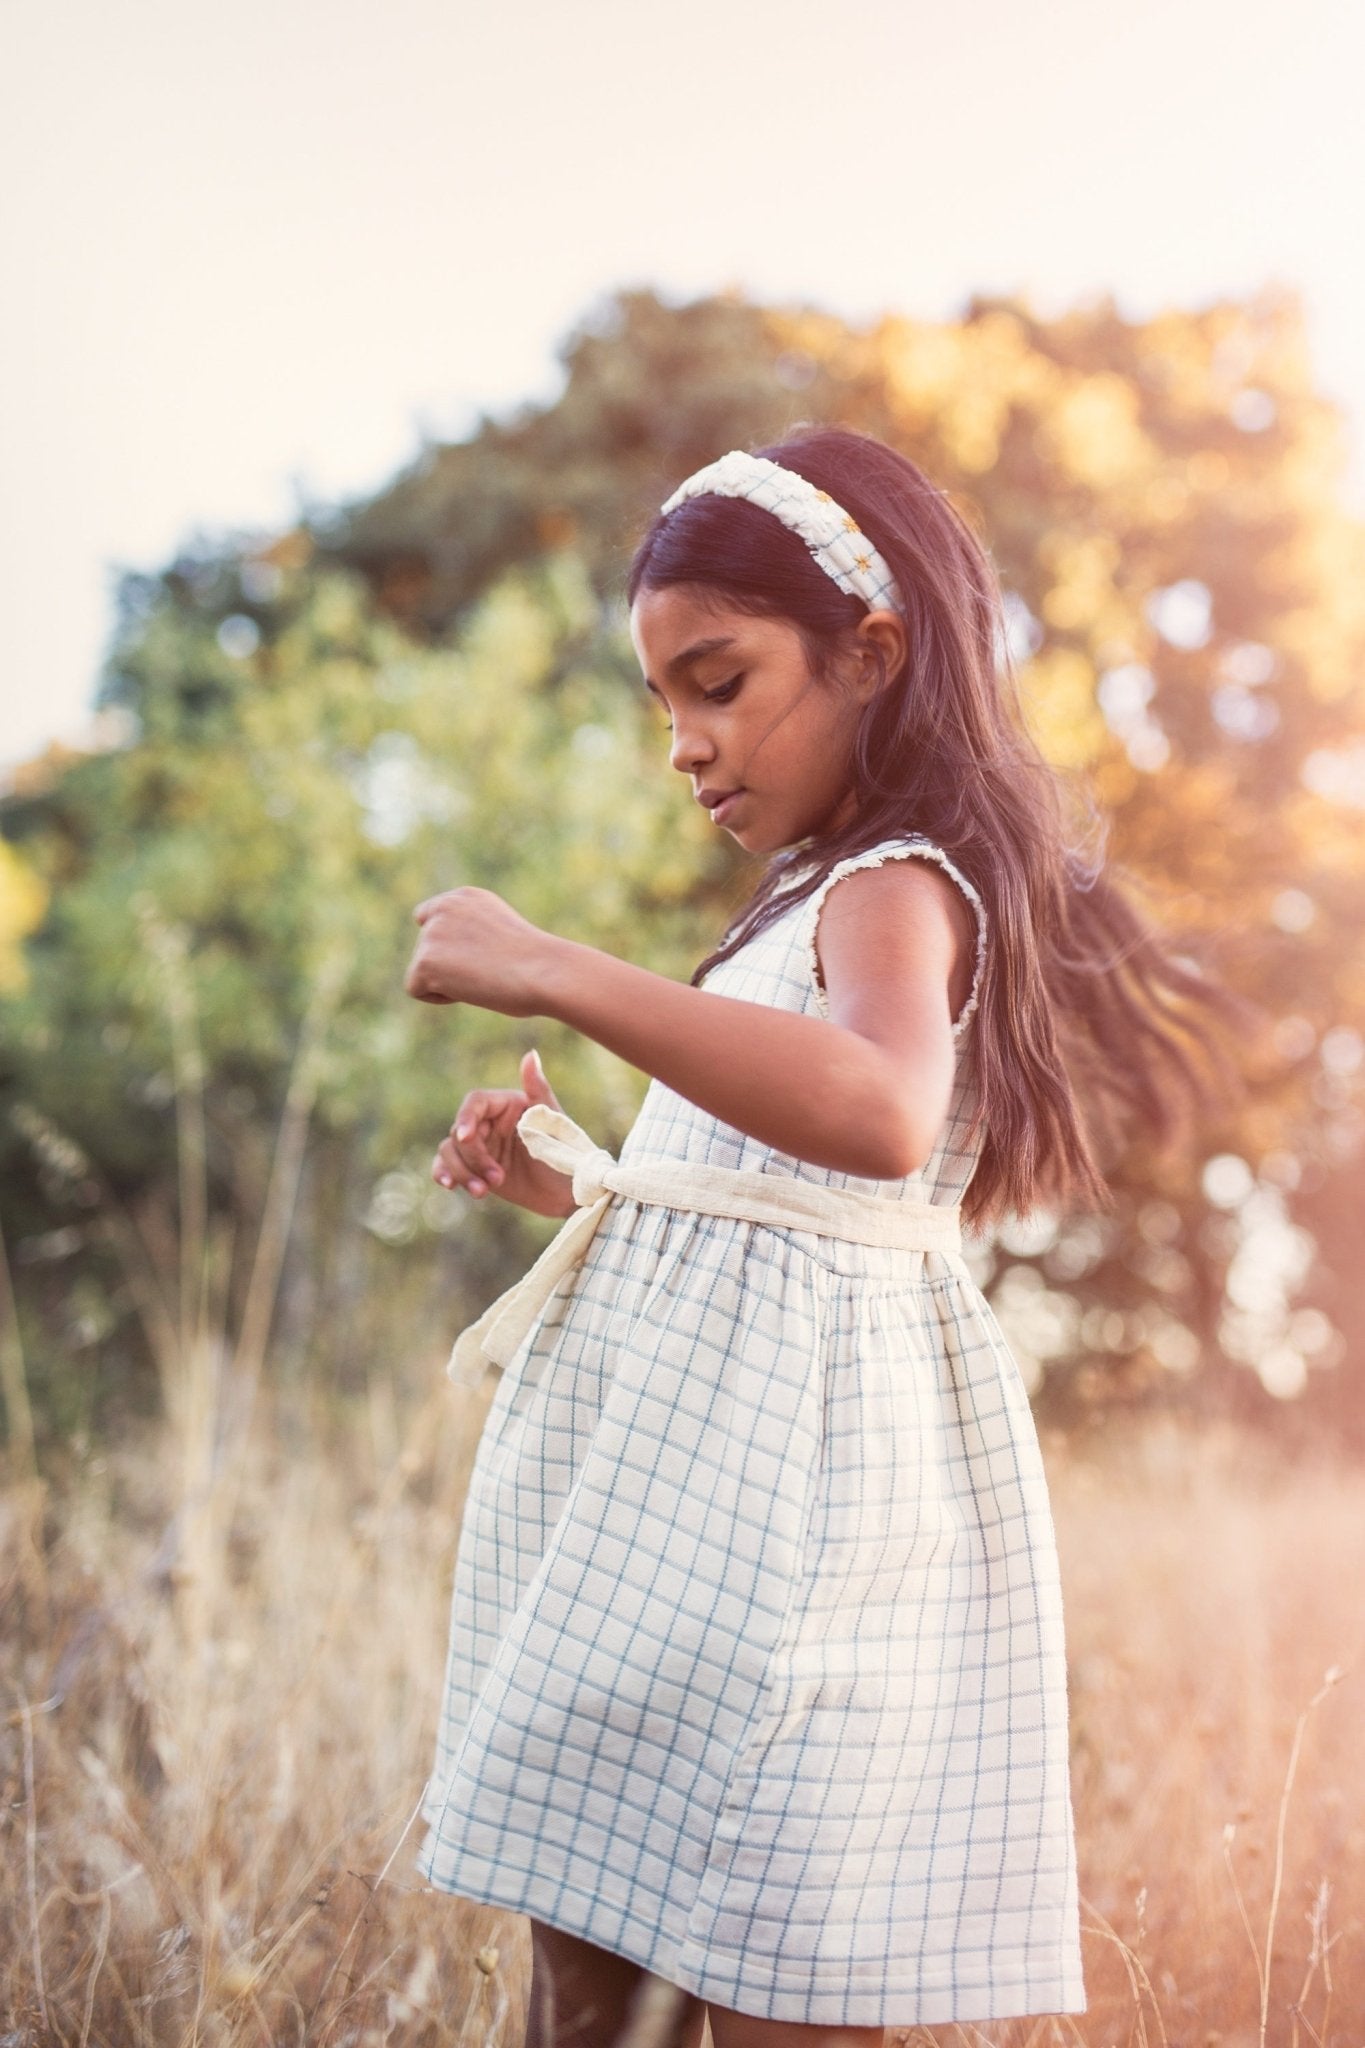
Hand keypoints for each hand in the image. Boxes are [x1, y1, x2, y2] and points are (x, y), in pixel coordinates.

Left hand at [404, 887, 559, 1015]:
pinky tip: (470, 989)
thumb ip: (471, 934)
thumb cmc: (535, 963)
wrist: (542, 971)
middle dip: (448, 967)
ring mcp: (431, 934)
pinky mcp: (424, 961)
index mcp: (464, 896)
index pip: (427, 916)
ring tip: (483, 978)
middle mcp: (444, 908)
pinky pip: (415, 988)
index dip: (441, 944)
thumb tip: (453, 959)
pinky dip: (439, 997)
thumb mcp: (501, 935)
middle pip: (425, 950)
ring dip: (448, 982)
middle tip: (487, 971)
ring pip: (422, 970)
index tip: (464, 958)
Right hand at [432, 1051, 575, 1216]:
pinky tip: (449, 1185)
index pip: (475, 1103)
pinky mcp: (475, 1169)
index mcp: (507, 1105)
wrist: (571, 1192)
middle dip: (473, 1157)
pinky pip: (448, 1167)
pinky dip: (444, 1173)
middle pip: (460, 1131)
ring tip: (482, 1192)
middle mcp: (489, 1123)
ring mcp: (481, 1147)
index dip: (466, 1118)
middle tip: (497, 1179)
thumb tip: (531, 1054)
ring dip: (461, 1171)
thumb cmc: (568, 1152)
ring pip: (450, 1150)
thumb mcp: (553, 1121)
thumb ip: (538, 1089)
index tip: (467, 1139)